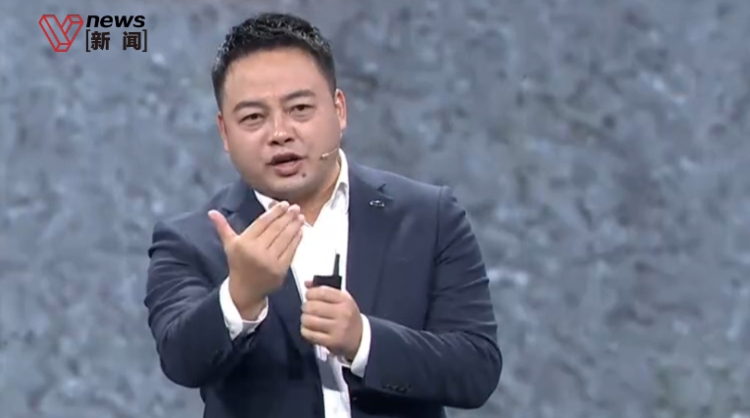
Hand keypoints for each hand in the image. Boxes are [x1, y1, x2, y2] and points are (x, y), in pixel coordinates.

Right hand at [208, 201, 304, 315]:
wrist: (245, 289)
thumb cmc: (238, 263)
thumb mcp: (229, 245)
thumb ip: (223, 227)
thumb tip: (211, 212)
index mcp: (244, 243)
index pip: (262, 223)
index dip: (274, 212)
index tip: (284, 204)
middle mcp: (257, 252)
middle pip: (276, 229)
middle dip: (287, 217)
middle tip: (296, 207)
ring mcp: (270, 262)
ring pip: (285, 239)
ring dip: (294, 226)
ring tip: (300, 216)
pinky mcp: (281, 270)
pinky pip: (291, 251)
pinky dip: (297, 240)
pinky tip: (300, 231)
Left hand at [300, 281, 362, 360]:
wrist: (360, 337)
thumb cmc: (348, 316)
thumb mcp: (341, 299)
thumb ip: (324, 290)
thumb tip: (307, 283)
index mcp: (345, 300)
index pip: (322, 292)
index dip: (310, 293)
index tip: (308, 295)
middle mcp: (343, 313)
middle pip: (313, 306)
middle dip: (305, 307)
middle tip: (307, 309)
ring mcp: (338, 329)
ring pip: (309, 320)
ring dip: (304, 319)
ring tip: (308, 319)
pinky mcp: (332, 342)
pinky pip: (310, 334)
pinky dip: (305, 330)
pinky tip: (309, 329)